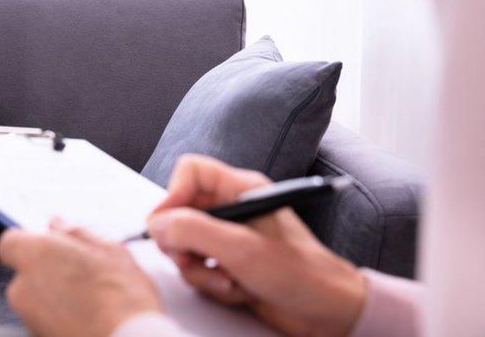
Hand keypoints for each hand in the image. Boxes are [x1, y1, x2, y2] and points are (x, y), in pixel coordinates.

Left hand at [0, 222, 162, 336]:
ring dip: (54, 295)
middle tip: (81, 273)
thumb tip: (59, 224)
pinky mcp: (36, 335)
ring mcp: (28, 316)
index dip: (31, 242)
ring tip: (90, 299)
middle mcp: (23, 286)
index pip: (10, 242)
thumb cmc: (122, 301)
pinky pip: (43, 318)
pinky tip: (86, 316)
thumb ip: (77, 233)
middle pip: (25, 271)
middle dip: (48, 271)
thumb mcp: (111, 251)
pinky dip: (58, 316)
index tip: (52, 246)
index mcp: (37, 255)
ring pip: (35, 298)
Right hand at [147, 154, 366, 335]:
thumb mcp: (241, 250)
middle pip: (180, 212)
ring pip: (184, 244)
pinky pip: (197, 267)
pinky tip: (237, 290)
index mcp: (240, 188)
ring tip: (228, 282)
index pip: (190, 172)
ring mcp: (229, 237)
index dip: (172, 195)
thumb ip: (194, 231)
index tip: (164, 225)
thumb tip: (157, 224)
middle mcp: (232, 208)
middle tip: (194, 260)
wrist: (327, 313)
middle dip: (184, 244)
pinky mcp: (227, 262)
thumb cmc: (302, 275)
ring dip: (200, 270)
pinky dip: (211, 283)